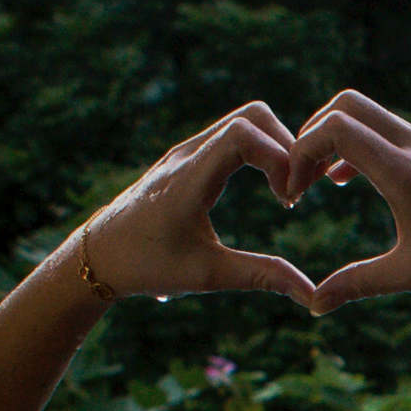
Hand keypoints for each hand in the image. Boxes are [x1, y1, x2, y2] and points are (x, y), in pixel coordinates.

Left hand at [75, 102, 320, 308]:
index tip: (288, 200)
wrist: (97, 255)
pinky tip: (267, 187)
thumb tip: (312, 295)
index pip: (244, 134)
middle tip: (294, 192)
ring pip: (244, 120)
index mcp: (188, 180)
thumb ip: (262, 277)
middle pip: (253, 116)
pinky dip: (259, 151)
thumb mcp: (208, 276)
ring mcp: (186, 151)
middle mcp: (187, 155)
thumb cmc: (148, 266)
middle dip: (287, 147)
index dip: (280, 158)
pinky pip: (232, 134)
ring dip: (275, 148)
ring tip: (285, 192)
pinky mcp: (187, 156)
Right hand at [290, 90, 410, 314]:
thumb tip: (314, 306)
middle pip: (348, 105)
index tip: (293, 191)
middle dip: (312, 134)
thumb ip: (358, 284)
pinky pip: (395, 133)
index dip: (300, 151)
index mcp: (406, 172)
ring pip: (373, 117)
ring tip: (323, 182)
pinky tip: (357, 180)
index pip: (336, 129)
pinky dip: (366, 146)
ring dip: (340, 140)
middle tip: (301, 177)